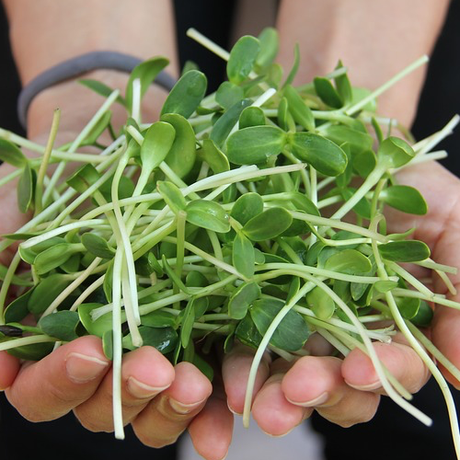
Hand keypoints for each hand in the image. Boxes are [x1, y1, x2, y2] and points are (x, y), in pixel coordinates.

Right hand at [0, 87, 232, 459]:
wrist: (112, 150)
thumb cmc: (57, 185)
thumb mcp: (13, 217)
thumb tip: (1, 360)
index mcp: (48, 340)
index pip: (41, 389)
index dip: (56, 383)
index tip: (86, 351)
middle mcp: (98, 351)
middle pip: (101, 406)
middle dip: (124, 392)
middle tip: (150, 367)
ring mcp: (146, 342)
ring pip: (152, 401)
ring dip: (170, 403)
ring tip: (192, 380)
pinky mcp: (191, 327)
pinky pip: (201, 374)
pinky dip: (213, 397)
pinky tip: (227, 397)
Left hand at [220, 160, 458, 435]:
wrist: (350, 147)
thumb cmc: (407, 183)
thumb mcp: (452, 223)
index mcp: (392, 323)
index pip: (390, 367)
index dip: (379, 375)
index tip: (358, 368)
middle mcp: (344, 329)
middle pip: (334, 382)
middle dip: (317, 394)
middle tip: (293, 395)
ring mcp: (297, 314)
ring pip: (285, 369)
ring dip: (269, 392)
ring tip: (250, 401)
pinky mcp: (258, 295)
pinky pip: (243, 334)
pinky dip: (234, 359)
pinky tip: (225, 377)